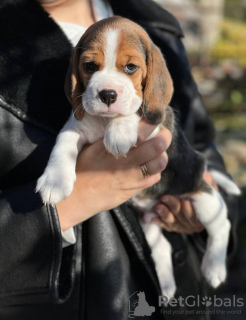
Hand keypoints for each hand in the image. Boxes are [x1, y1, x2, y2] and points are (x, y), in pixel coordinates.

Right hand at [57, 121, 171, 230]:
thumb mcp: (91, 147)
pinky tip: (147, 168)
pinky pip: (154, 178)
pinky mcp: (133, 191)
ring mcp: (130, 178)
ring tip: (155, 152)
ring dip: (161, 155)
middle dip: (163, 136)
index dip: (151, 124)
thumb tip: (130, 125)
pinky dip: (155, 171)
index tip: (151, 122)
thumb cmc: (81, 169)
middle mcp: (124, 162)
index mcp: (111, 146)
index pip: (141, 131)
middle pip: (157, 145)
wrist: (75, 199)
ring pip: (160, 162)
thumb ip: (111, 136)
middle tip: (161, 134)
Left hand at [152, 171, 217, 233]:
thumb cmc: (203, 190)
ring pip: (173, 222)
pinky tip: (153, 217)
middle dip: (173, 207)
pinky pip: (166, 226)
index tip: (183, 198)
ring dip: (164, 214)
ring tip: (157, 206)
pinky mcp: (174, 227)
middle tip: (164, 197)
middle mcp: (195, 223)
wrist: (199, 198)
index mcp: (205, 213)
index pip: (196, 213)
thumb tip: (202, 175)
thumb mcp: (208, 184)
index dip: (188, 207)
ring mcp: (184, 226)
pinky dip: (159, 221)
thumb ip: (206, 181)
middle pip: (183, 217)